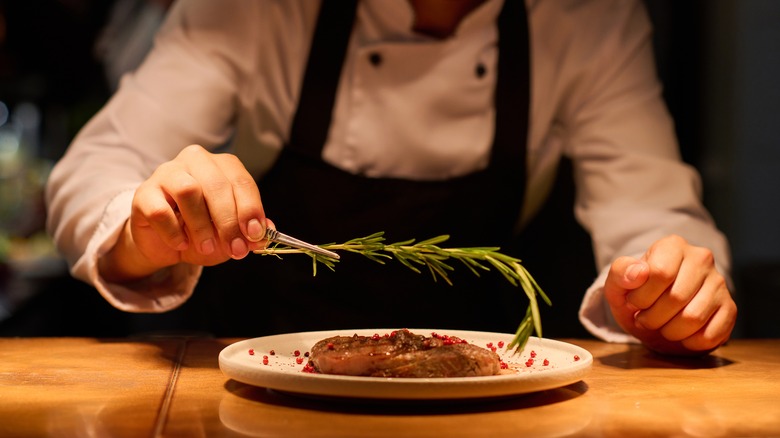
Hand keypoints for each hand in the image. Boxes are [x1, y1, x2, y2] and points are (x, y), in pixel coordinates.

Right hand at [99, 145, 270, 281]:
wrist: (165, 243)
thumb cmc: (202, 231)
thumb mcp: (232, 234)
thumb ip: (250, 232)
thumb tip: (265, 234)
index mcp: (222, 165)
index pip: (241, 181)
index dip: (250, 209)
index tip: (255, 235)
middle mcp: (195, 161)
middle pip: (217, 185)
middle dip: (229, 222)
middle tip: (235, 249)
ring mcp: (167, 173)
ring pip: (188, 191)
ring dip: (202, 225)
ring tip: (207, 247)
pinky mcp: (144, 193)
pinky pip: (160, 210)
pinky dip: (174, 232)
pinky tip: (181, 243)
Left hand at [604, 235, 736, 354]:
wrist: (655, 314)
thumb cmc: (637, 295)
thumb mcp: (618, 285)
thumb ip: (620, 273)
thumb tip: (638, 272)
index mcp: (672, 246)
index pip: (660, 273)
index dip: (642, 297)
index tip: (634, 302)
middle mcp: (701, 258)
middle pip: (676, 298)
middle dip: (653, 318)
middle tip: (645, 319)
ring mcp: (719, 282)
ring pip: (694, 318)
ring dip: (670, 332)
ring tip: (662, 326)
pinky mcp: (729, 307)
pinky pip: (712, 334)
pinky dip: (690, 342)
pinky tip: (681, 335)